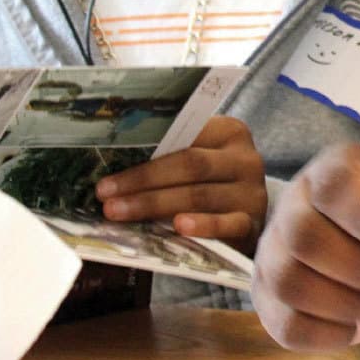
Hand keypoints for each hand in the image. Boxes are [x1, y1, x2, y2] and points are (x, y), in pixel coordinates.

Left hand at [95, 116, 267, 253]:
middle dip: (143, 181)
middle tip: (106, 197)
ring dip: (155, 205)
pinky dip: (202, 226)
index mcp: (229, 132)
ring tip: (120, 213)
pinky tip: (178, 228)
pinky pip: (227, 225)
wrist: (246, 218)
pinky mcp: (254, 224)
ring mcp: (252, 193)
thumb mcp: (199, 160)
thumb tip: (112, 167)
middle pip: (190, 165)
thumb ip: (170, 157)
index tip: (107, 173)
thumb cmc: (211, 184)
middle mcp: (245, 159)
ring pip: (200, 196)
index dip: (144, 155)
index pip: (184, 138)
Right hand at [254, 142, 359, 349]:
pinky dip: (329, 335)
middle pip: (305, 237)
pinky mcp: (266, 297)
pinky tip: (354, 324)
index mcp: (335, 171)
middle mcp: (293, 204)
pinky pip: (287, 325)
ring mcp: (271, 251)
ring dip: (346, 305)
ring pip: (290, 282)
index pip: (337, 188)